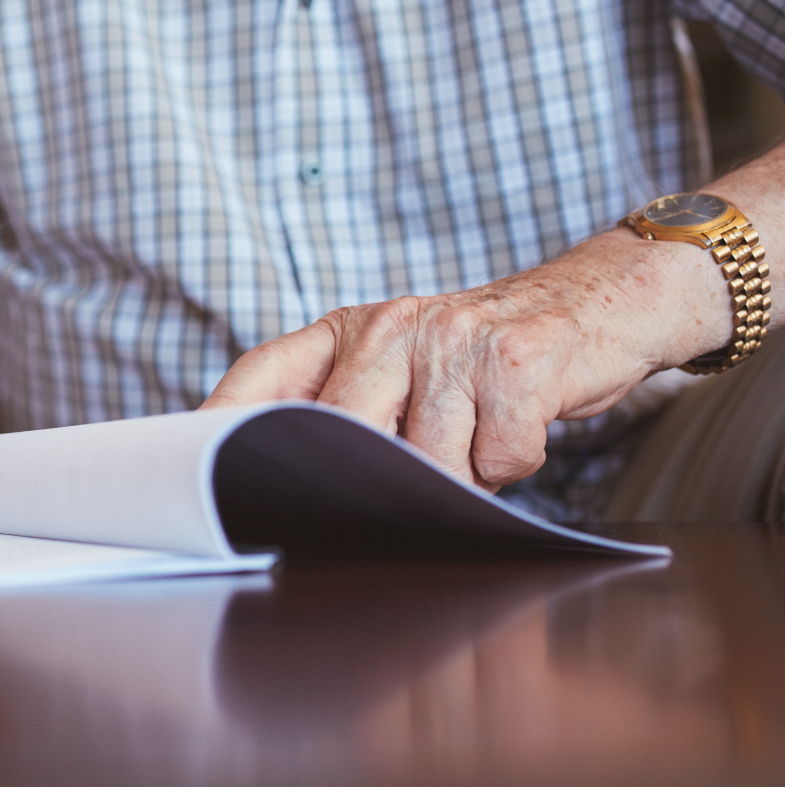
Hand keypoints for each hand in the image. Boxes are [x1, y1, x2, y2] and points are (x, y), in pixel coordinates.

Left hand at [201, 230, 727, 489]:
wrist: (600, 302)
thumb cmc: (484, 355)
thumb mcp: (402, 361)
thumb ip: (347, 406)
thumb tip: (281, 484)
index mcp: (347, 329)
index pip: (262, 377)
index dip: (218, 425)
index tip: (187, 472)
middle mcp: (390, 327)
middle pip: (345, 436)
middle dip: (376, 478)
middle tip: (407, 480)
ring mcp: (453, 340)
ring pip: (428, 463)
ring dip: (460, 473)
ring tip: (478, 433)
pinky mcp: (516, 363)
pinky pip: (497, 458)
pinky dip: (515, 461)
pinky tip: (520, 425)